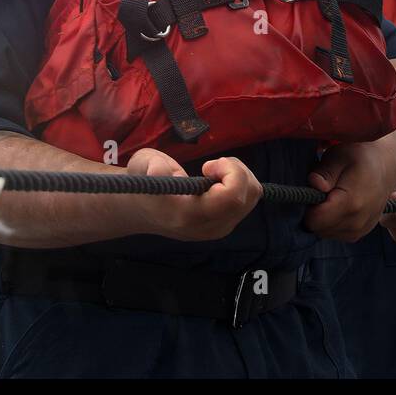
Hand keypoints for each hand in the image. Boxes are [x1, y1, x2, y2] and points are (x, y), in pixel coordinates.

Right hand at [127, 148, 260, 241]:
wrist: (143, 210)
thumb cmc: (145, 182)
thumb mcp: (142, 165)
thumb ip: (151, 166)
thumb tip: (159, 170)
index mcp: (189, 215)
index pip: (232, 198)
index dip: (230, 173)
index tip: (207, 165)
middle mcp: (209, 227)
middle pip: (249, 195)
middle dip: (237, 170)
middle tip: (211, 166)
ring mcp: (220, 229)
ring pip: (253, 196)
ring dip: (239, 175)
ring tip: (214, 172)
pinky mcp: (226, 225)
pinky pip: (248, 200)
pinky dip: (239, 184)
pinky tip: (218, 182)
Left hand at [305, 138, 395, 242]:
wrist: (386, 163)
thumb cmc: (360, 156)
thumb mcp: (339, 155)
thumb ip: (324, 171)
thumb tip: (314, 184)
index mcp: (351, 203)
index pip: (314, 220)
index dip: (308, 205)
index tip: (314, 190)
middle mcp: (358, 222)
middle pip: (318, 228)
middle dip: (315, 211)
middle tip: (324, 190)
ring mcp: (361, 229)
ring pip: (326, 233)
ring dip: (324, 218)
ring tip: (332, 196)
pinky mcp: (361, 232)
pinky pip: (337, 234)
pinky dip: (333, 222)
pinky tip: (339, 204)